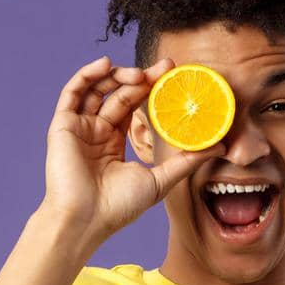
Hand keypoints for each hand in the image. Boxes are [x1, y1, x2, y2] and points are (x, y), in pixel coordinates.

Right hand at [41, 54, 226, 245]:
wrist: (86, 220)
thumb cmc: (118, 207)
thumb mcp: (160, 180)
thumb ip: (186, 161)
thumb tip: (221, 147)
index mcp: (114, 143)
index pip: (133, 106)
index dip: (152, 89)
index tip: (173, 75)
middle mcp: (96, 132)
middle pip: (119, 94)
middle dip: (141, 78)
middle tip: (166, 67)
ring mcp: (79, 127)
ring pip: (97, 89)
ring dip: (118, 75)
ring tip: (140, 74)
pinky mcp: (63, 125)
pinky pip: (73, 92)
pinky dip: (87, 75)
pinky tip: (106, 64)